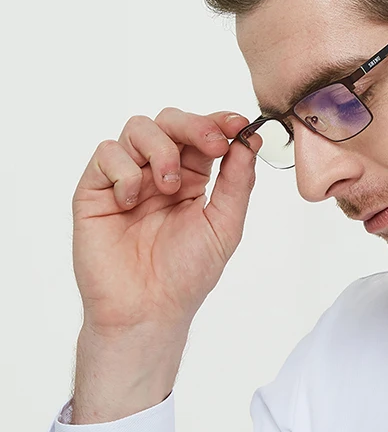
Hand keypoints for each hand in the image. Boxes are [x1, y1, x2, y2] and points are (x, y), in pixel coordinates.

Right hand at [72, 107, 261, 335]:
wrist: (147, 309)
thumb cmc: (186, 275)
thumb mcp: (224, 225)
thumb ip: (236, 183)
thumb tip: (249, 142)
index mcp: (192, 179)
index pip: (203, 135)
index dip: (219, 122)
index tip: (238, 124)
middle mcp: (159, 173)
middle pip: (170, 121)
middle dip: (194, 125)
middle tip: (213, 146)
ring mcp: (127, 179)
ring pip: (138, 128)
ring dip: (160, 148)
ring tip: (168, 187)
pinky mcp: (95, 190)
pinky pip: (106, 153)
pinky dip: (125, 170)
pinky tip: (132, 200)